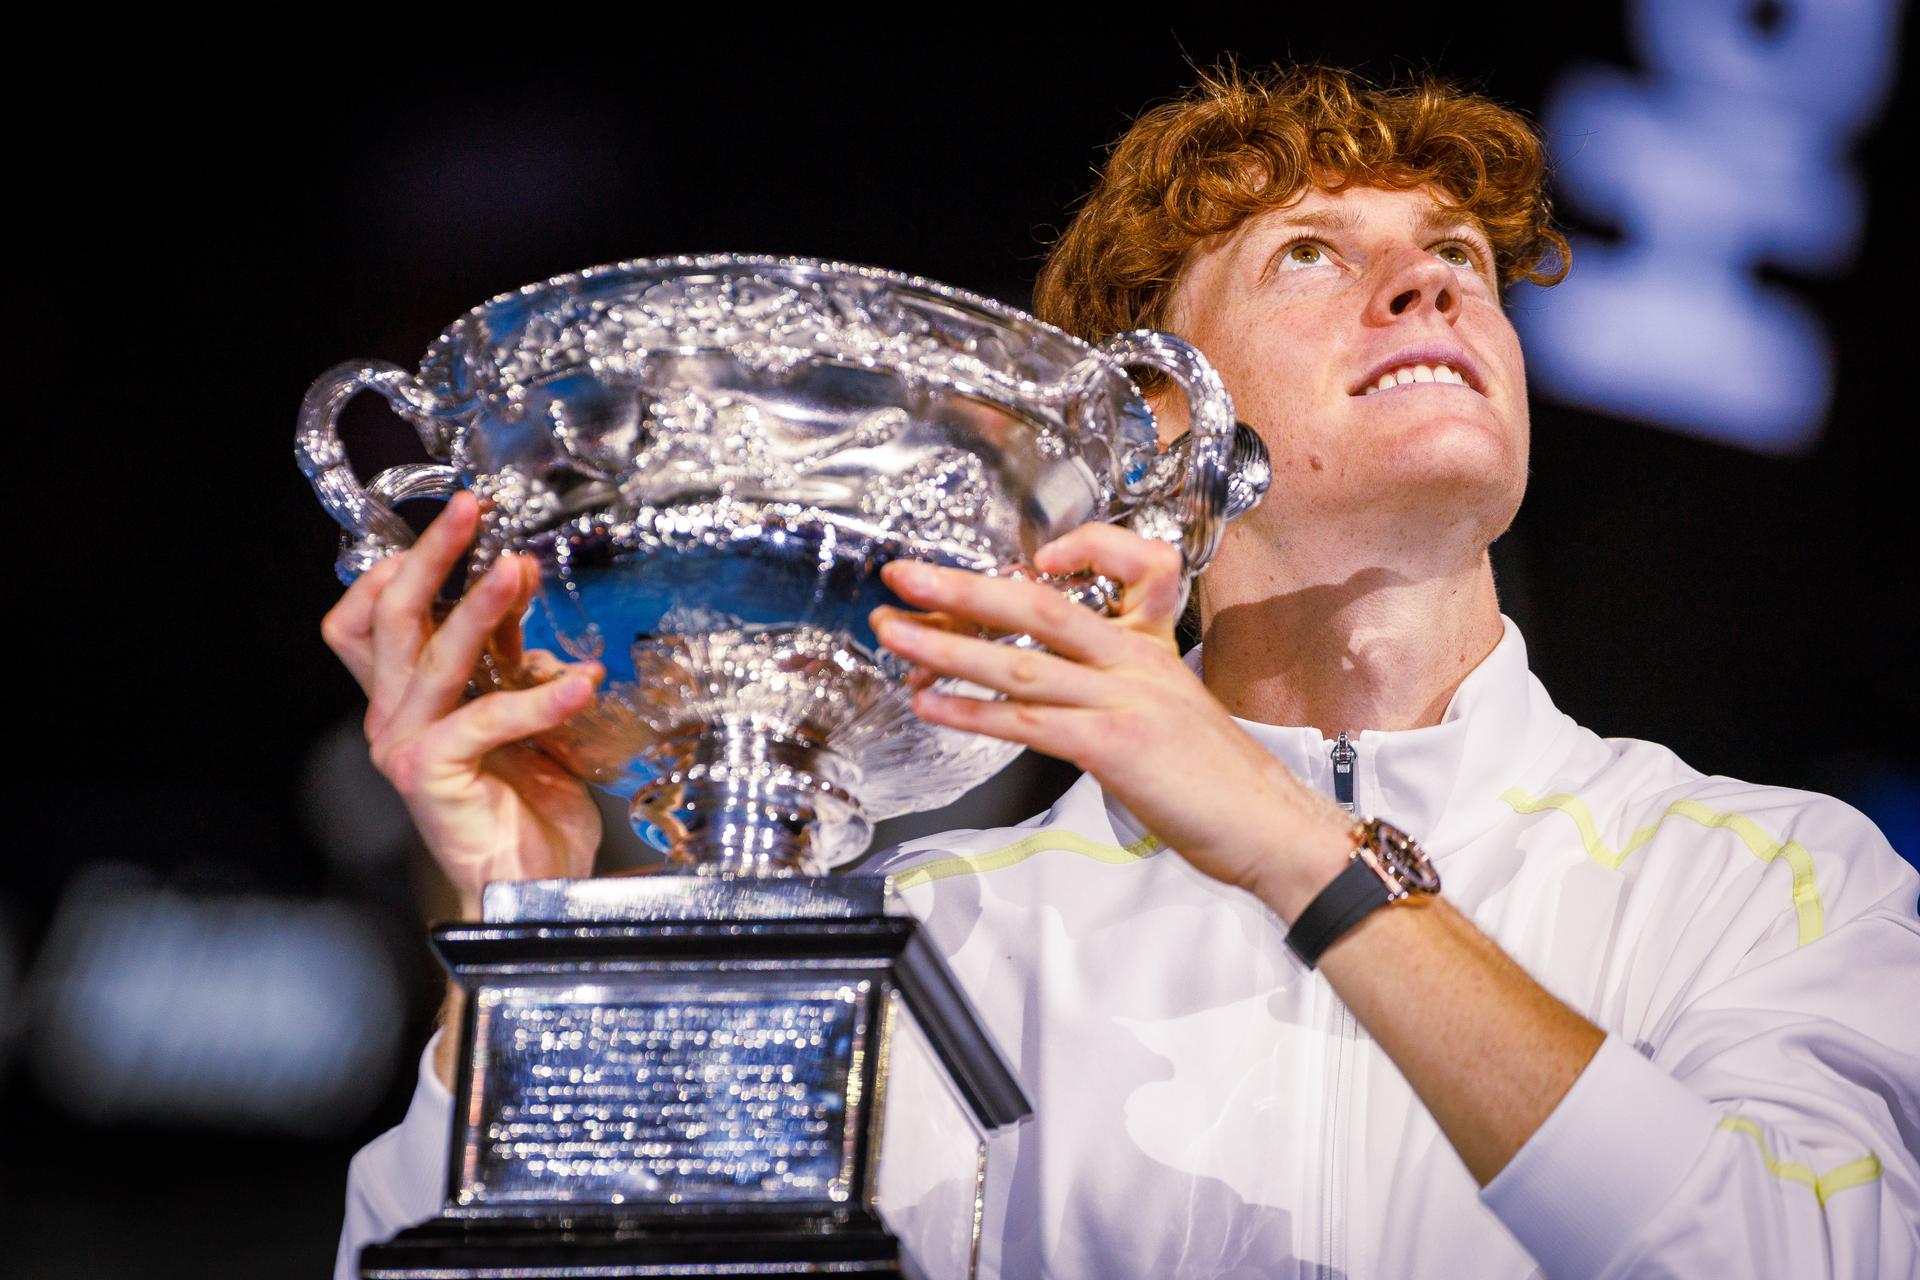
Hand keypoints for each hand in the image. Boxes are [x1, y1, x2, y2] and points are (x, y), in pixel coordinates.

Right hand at [320, 491, 605, 916]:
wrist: (530, 885)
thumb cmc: (525, 804)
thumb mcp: (519, 709)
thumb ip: (506, 654)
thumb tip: (517, 582)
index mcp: (403, 698)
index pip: (366, 617)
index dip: (395, 566)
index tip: (454, 524)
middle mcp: (391, 717)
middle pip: (390, 617)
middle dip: (432, 556)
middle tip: (472, 509)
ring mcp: (405, 746)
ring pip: (434, 657)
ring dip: (479, 607)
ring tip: (519, 568)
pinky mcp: (432, 775)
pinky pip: (486, 717)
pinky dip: (539, 697)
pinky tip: (583, 681)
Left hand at [870, 524, 1351, 917]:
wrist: (1272, 828)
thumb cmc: (1220, 782)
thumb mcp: (1172, 713)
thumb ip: (1116, 691)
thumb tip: (1052, 693)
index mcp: (1153, 645)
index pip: (1124, 562)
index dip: (1075, 546)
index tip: (1020, 555)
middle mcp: (1136, 660)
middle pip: (1038, 605)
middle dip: (960, 587)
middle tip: (902, 574)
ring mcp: (1125, 699)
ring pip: (1020, 659)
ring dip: (946, 645)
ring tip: (893, 631)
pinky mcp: (1113, 745)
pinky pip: (1029, 720)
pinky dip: (973, 712)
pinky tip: (931, 703)